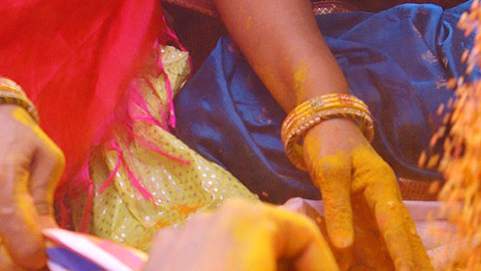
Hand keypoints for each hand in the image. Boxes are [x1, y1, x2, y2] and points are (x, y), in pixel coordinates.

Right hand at [0, 105, 64, 270]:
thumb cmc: (16, 136)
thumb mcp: (46, 157)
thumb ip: (46, 200)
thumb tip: (48, 239)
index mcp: (1, 184)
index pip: (20, 242)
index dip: (36, 257)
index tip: (43, 256)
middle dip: (15, 266)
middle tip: (25, 259)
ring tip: (3, 259)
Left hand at [144, 199, 337, 270]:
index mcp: (249, 219)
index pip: (307, 233)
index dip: (326, 264)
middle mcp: (213, 215)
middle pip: (270, 236)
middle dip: (290, 267)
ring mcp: (178, 236)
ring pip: (235, 247)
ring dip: (258, 268)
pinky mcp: (154, 262)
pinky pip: (202, 260)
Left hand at [301, 119, 431, 270]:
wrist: (326, 126)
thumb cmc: (329, 144)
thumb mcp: (330, 170)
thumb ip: (338, 206)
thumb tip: (344, 244)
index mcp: (382, 185)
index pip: (394, 223)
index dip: (402, 251)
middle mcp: (387, 199)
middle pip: (407, 235)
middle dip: (418, 260)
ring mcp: (381, 207)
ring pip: (401, 239)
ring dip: (412, 260)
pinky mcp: (371, 214)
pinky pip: (385, 240)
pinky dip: (394, 256)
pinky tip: (402, 267)